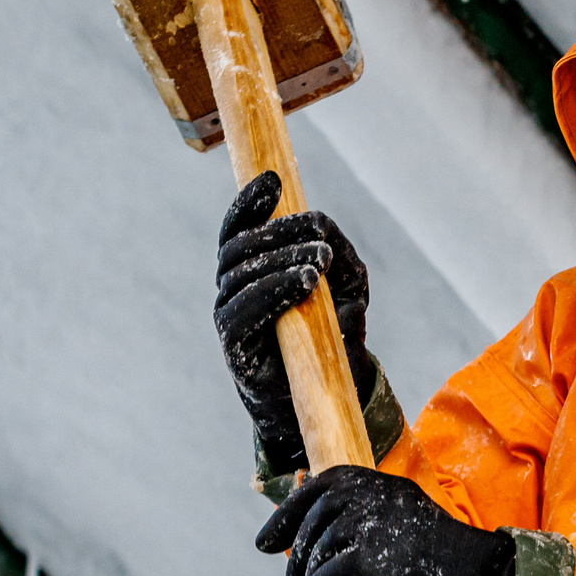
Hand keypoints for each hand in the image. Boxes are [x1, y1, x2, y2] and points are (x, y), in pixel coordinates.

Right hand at [214, 172, 371, 474]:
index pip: (238, 228)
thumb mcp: (346, 290)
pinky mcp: (234, 346)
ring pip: (241, 275)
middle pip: (240, 246)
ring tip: (320, 260)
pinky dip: (274, 290)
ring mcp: (228, 316)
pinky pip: (243, 311)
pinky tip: (305, 282)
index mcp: (250, 268)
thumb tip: (328, 236)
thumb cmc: (328, 335)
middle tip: (320, 234)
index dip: (249, 203)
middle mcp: (231, 288)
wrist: (319, 394)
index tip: (273, 181)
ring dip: (282, 260)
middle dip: (280, 233)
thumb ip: (342, 259)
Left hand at [258, 467, 515, 575]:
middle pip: (319, 518)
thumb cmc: (451, 574)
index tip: (265, 542)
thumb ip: (369, 530)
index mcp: (391, 488)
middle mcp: (387, 498)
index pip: (325, 484)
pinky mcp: (387, 561)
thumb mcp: (405, 538)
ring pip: (322, 550)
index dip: (289, 513)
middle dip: (299, 552)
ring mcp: (387, 527)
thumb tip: (308, 543)